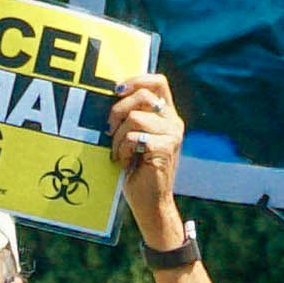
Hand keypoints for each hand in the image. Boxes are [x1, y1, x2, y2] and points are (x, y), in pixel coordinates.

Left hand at [106, 74, 188, 223]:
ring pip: (135, 117)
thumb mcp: (133, 136)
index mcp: (167, 115)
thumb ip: (131, 115)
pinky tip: (126, 162)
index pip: (158, 82)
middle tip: (110, 129)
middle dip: (118, 110)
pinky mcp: (166, 149)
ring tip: (120, 152)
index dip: (137, 80)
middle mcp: (173, 122)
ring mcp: (172, 135)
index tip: (117, 90)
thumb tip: (111, 94)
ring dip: (118, 136)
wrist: (150, 202)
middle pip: (143, 96)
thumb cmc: (136, 169)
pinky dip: (123, 150)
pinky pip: (134, 137)